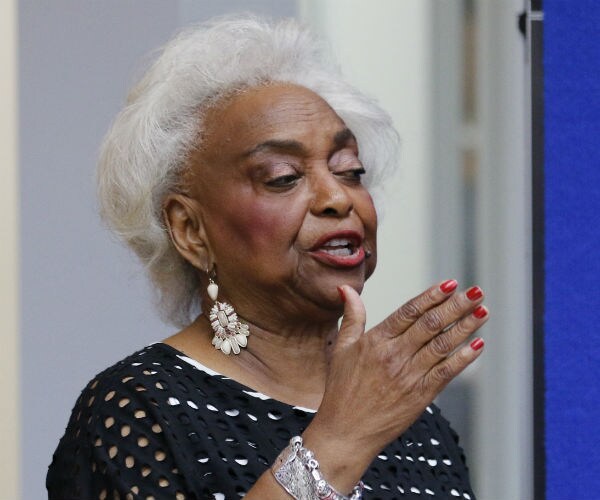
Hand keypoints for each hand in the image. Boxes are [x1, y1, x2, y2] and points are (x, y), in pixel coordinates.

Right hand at [303, 280, 487, 491]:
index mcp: (376, 341)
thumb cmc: (341, 391)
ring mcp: (409, 376)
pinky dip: (464, 358)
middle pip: (431, 324)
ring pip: (442, 345)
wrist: (345, 432)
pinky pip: (446, 372)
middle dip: (456, 306)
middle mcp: (394, 356)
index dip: (431, 296)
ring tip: (482, 311)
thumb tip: (347, 289)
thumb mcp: (342, 348)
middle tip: (476, 292)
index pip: (409, 311)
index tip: (450, 284)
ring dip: (465, 326)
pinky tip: (478, 345)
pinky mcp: (420, 396)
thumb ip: (352, 316)